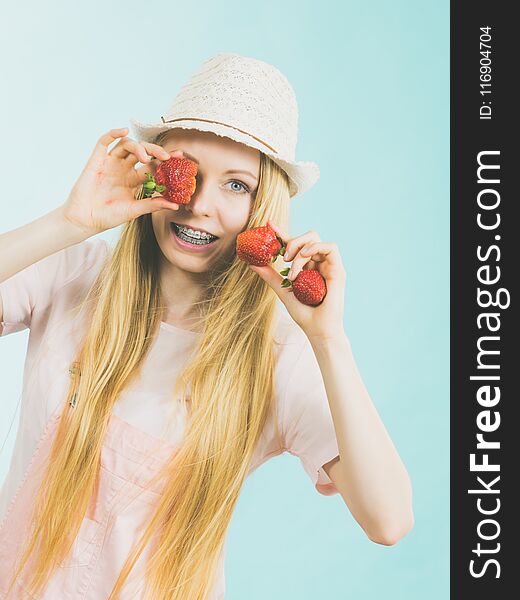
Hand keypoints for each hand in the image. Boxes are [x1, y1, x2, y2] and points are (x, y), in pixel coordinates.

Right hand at [61, 127, 182, 236]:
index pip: (153, 165)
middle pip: (143, 152)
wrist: (85, 220)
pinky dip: (113, 133)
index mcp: (134, 180)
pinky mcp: (97, 160)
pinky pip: (104, 141)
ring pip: (127, 145)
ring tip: (145, 158)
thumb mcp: (134, 210)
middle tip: (166, 156)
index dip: (166, 160)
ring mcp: (111, 163)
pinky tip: (123, 131)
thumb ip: (153, 205)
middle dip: (156, 151)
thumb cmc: (108, 217)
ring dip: (138, 147)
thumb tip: (175, 206)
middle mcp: (124, 169)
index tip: (180, 157)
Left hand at [247, 220, 346, 341]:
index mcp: (307, 266)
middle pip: (307, 236)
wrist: (317, 329)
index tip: (269, 225)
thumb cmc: (304, 313)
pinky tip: (305, 258)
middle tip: (283, 257)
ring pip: (315, 239)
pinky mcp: (338, 269)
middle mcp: (318, 263)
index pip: (295, 244)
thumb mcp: (282, 290)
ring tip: (292, 268)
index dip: (283, 233)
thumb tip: (251, 263)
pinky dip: (315, 248)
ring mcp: (328, 265)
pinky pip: (330, 247)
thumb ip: (270, 276)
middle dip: (292, 241)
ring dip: (300, 249)